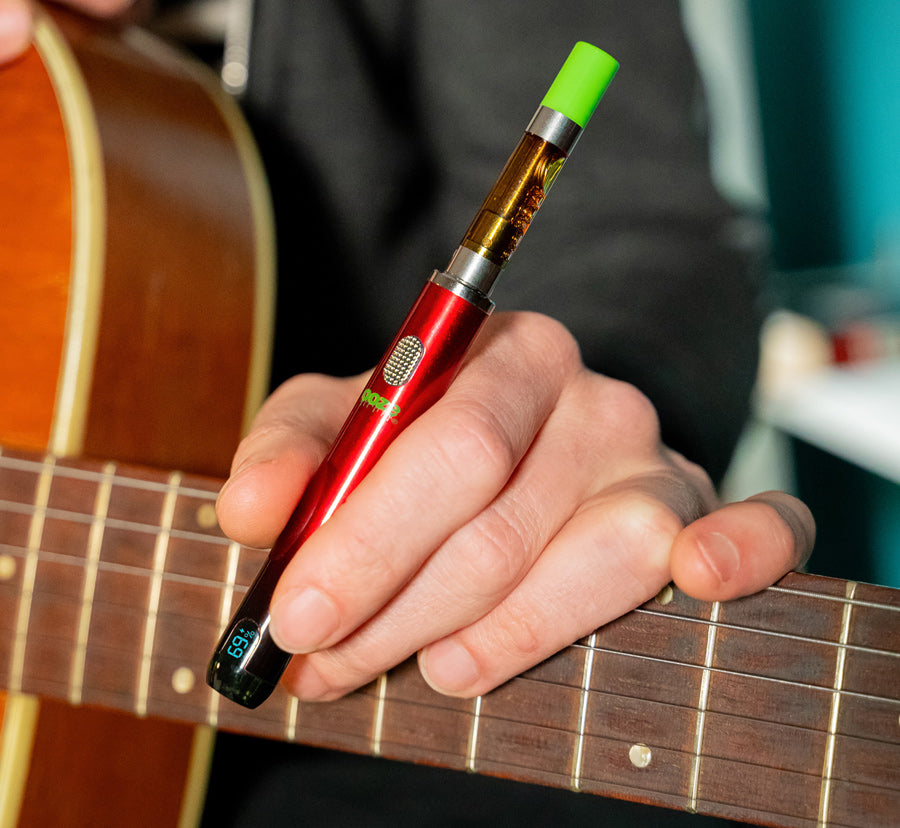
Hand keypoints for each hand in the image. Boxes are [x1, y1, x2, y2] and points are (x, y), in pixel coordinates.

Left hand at [216, 312, 814, 699]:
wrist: (512, 441)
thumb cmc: (415, 440)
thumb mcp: (339, 425)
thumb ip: (292, 453)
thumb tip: (246, 513)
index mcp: (503, 350)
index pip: (447, 444)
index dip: (370, 539)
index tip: (299, 613)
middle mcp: (590, 395)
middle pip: (506, 514)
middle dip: (400, 606)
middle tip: (326, 664)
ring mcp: (654, 453)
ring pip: (601, 554)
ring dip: (507, 634)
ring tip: (434, 668)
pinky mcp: (706, 506)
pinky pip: (761, 525)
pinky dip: (745, 551)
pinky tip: (701, 578)